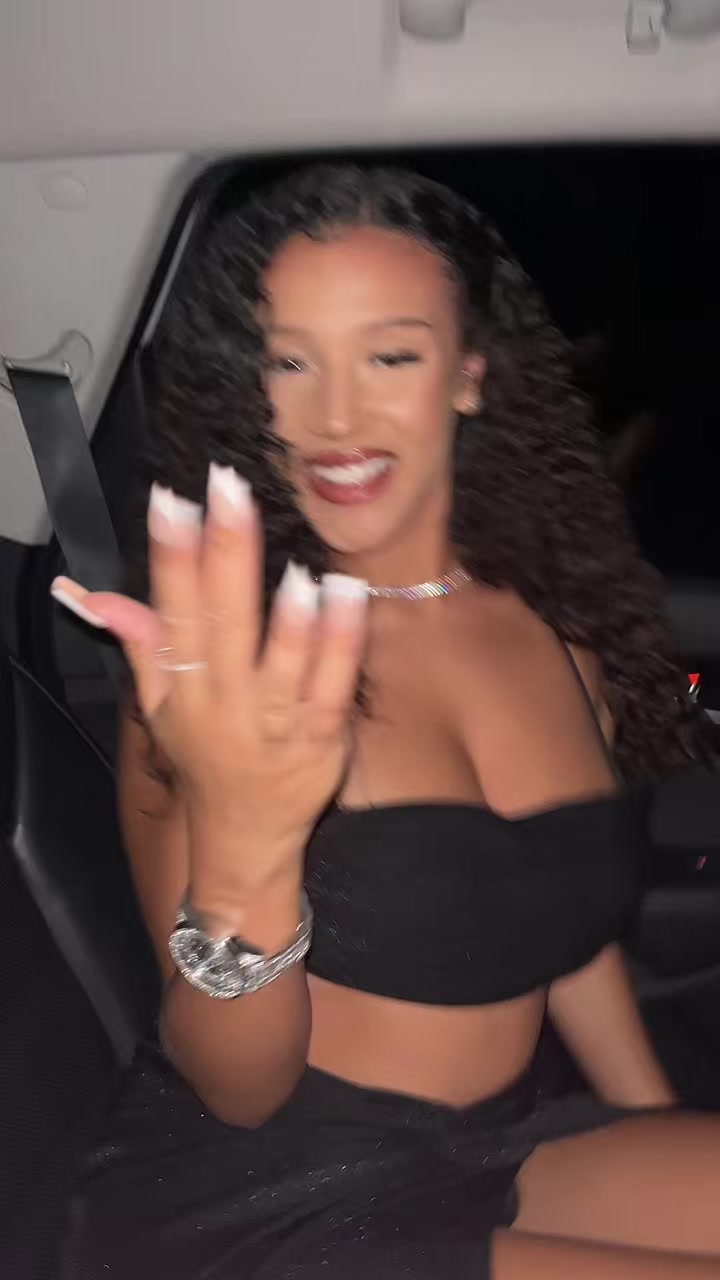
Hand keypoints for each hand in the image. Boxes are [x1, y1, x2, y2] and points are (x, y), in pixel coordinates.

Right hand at [51, 463, 367, 893]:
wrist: (246, 838)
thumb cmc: (206, 758)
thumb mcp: (162, 707)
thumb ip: (141, 644)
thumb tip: (92, 593)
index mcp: (185, 689)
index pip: (174, 614)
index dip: (172, 558)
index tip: (171, 501)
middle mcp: (227, 704)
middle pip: (226, 625)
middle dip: (226, 555)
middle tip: (229, 491)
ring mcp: (277, 724)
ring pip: (283, 664)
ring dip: (287, 616)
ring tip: (293, 564)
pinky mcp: (322, 740)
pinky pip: (333, 687)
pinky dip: (341, 642)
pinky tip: (346, 595)